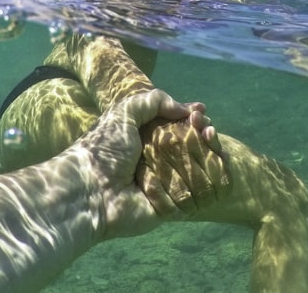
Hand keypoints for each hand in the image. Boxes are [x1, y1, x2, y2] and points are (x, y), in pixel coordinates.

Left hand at [82, 89, 197, 238]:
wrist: (91, 192)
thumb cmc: (105, 150)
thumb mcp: (125, 111)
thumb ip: (154, 100)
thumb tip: (185, 109)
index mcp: (146, 138)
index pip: (177, 125)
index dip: (191, 118)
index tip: (202, 111)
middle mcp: (157, 159)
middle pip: (191, 145)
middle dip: (203, 133)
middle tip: (208, 128)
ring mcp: (165, 183)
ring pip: (198, 167)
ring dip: (209, 153)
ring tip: (210, 140)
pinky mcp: (171, 206)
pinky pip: (196, 192)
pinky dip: (207, 178)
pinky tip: (216, 164)